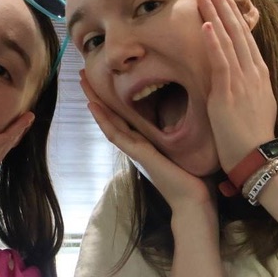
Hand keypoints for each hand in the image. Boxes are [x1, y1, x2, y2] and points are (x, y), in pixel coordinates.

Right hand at [81, 71, 211, 211]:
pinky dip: (104, 120)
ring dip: (95, 101)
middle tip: (84, 74)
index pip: (124, 116)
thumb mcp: (187, 147)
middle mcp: (136, 145)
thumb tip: (193, 112)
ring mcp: (134, 151)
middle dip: (98, 94)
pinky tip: (94, 106)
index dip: (112, 98)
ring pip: (108, 122)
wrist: (194, 201)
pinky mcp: (138, 155)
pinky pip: (116, 135)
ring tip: (83, 82)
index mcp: (145, 143)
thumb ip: (182, 132)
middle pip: (111, 116)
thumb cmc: (194, 177)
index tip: (104, 79)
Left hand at [196, 0, 277, 172]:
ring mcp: (243, 80)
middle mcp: (253, 72)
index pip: (244, 36)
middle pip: (238, 29)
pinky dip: (214, 41)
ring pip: (229, 39)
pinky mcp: (230, 92)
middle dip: (223, 4)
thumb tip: (235, 76)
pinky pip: (222, 61)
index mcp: (258, 74)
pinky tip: (207, 24)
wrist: (259, 159)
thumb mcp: (252, 105)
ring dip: (215, 13)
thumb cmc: (252, 139)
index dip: (232, 13)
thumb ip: (244, 86)